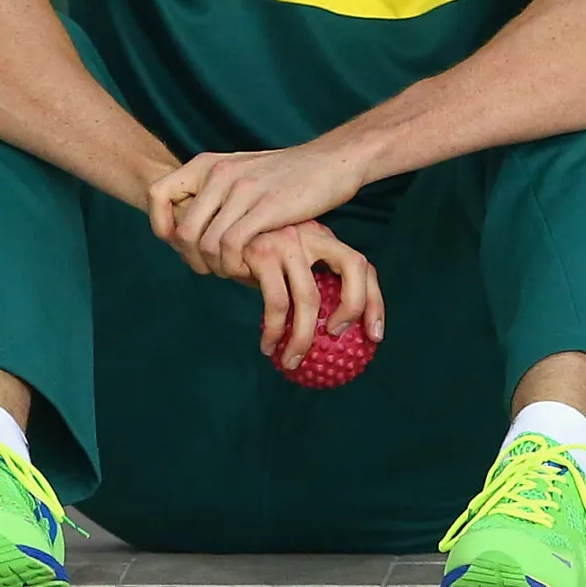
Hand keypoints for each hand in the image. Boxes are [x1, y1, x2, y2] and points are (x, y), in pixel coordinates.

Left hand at [149, 138, 370, 279]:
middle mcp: (220, 174)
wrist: (333, 161)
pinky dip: (235, 265)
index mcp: (209, 164)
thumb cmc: (289, 174)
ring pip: (205, 243)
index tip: (179, 242)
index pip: (157, 194)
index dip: (160, 225)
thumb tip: (189, 222)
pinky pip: (232, 245)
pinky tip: (249, 268)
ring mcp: (243, 190)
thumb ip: (214, 191)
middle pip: (182, 230)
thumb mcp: (242, 171)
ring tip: (232, 270)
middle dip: (191, 259)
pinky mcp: (267, 208)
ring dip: (215, 267)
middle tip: (210, 268)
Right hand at [227, 220, 385, 373]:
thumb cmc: (250, 255)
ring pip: (310, 296)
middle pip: (354, 267)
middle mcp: (312, 235)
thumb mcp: (283, 263)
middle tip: (337, 341)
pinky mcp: (261, 253)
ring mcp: (288, 242)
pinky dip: (274, 329)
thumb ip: (302, 284)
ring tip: (292, 360)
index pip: (362, 266)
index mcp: (323, 238)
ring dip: (303, 337)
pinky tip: (268, 345)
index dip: (375, 301)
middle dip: (354, 309)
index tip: (374, 337)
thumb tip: (321, 335)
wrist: (210, 226)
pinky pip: (275, 302)